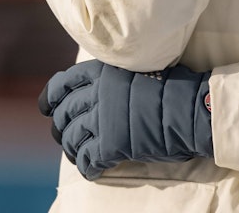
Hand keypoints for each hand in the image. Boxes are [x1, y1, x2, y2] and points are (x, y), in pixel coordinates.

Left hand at [38, 59, 213, 179]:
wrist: (191, 110)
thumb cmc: (173, 88)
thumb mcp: (139, 69)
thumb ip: (114, 78)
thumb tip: (100, 89)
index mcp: (103, 71)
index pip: (63, 83)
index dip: (51, 98)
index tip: (47, 108)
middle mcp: (98, 93)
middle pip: (63, 114)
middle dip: (61, 128)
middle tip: (67, 137)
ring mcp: (102, 119)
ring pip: (71, 138)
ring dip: (73, 150)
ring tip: (80, 155)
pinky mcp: (109, 145)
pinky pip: (86, 160)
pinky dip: (87, 167)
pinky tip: (93, 169)